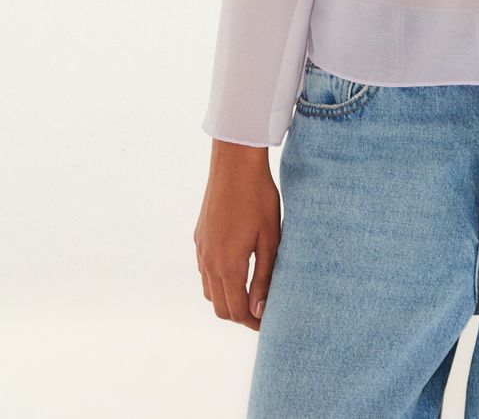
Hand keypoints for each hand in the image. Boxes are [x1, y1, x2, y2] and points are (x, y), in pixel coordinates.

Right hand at [194, 141, 279, 330]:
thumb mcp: (270, 238)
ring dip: (227, 298)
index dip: (253, 323)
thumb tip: (259, 310)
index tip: (269, 324)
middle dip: (240, 315)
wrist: (235, 164)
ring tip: (251, 294)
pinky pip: (204, 271)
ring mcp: (201, 249)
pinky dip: (218, 281)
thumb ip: (264, 276)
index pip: (236, 311)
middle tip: (262, 313)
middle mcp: (208, 262)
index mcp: (227, 265)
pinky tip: (236, 270)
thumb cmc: (258, 198)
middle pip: (220, 307)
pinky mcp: (199, 237)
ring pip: (209, 291)